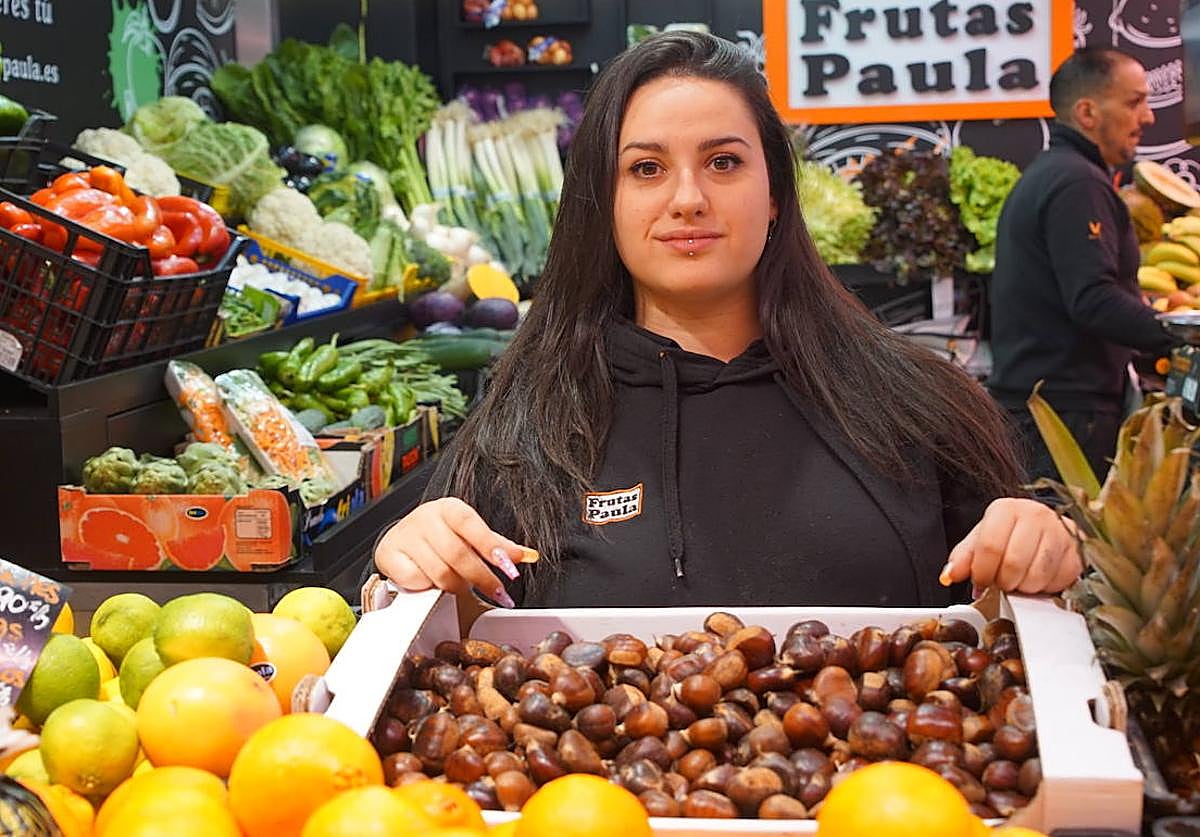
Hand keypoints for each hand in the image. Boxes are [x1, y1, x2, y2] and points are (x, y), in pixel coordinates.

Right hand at [374, 497, 526, 606]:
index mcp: (449, 508)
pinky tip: (433, 584)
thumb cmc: (441, 535)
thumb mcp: (470, 534)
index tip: (510, 568)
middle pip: (457, 554)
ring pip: (438, 572)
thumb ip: (497, 545)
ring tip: (463, 587)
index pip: (472, 525)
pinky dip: (429, 588)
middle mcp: (426, 518)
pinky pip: (416, 581)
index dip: (492, 547)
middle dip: (482, 578)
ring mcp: (406, 536)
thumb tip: (526, 555)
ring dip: (456, 586)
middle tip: (498, 593)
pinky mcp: (390, 555)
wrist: (401, 537)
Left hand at [941, 497, 1082, 593]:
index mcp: (1006, 509)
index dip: (982, 572)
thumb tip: (949, 576)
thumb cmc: (1010, 534)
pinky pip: (1059, 581)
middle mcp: (1036, 515)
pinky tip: (1039, 578)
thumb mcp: (981, 539)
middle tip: (1002, 581)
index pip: (989, 546)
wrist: (1047, 527)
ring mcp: (1060, 532)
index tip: (981, 580)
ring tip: (1019, 579)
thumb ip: (963, 558)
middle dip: (1003, 582)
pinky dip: (1045, 588)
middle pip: (1013, 564)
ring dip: (1024, 587)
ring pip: (1036, 576)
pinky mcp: (1078, 551)